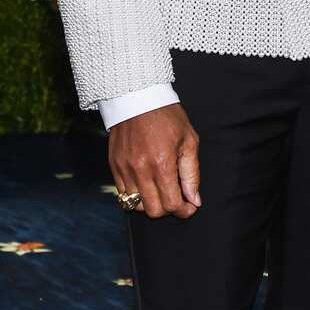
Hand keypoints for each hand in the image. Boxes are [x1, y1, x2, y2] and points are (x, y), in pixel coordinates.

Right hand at [109, 103, 200, 219]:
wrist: (137, 98)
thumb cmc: (167, 117)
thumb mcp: (189, 141)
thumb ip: (191, 173)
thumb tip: (194, 200)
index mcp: (162, 164)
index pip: (172, 204)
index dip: (184, 210)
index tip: (190, 206)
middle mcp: (140, 170)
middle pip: (154, 211)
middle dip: (169, 209)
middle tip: (177, 198)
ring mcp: (124, 169)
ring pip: (136, 206)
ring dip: (151, 203)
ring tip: (160, 190)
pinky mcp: (114, 167)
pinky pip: (123, 195)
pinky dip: (136, 196)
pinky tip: (146, 184)